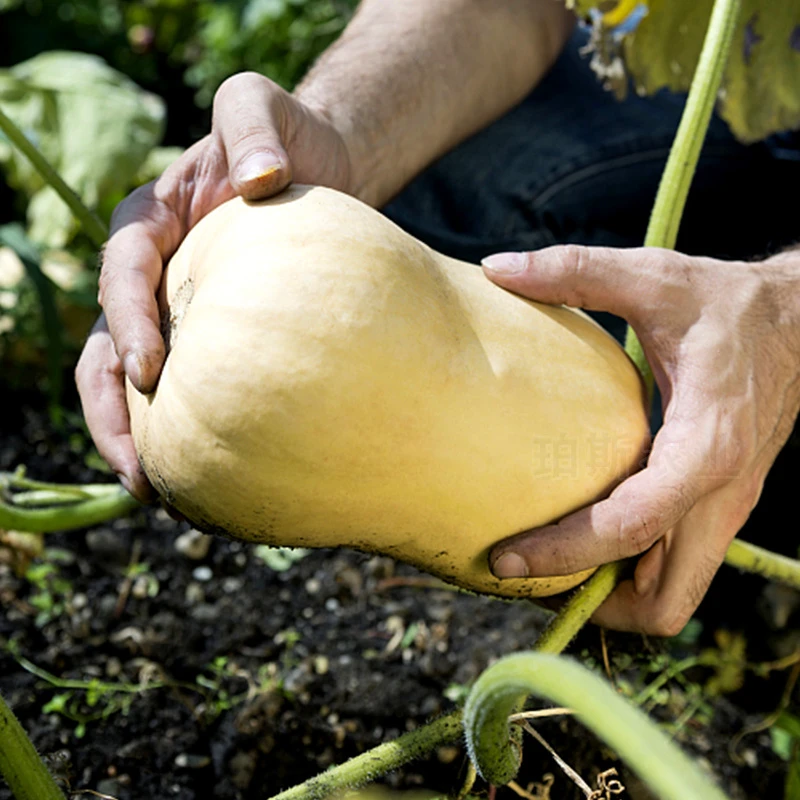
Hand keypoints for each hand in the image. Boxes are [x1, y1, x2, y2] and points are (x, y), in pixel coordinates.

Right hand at [75, 73, 351, 500]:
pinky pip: (190, 388)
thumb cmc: (288, 139)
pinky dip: (187, 430)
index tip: (153, 369)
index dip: (130, 319)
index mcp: (152, 220)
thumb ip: (252, 125)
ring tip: (158, 492)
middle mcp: (153, 272)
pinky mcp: (213, 339)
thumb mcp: (261, 107)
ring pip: (134, 381)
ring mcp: (178, 309)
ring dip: (137, 437)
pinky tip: (210, 474)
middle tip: (138, 468)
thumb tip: (259, 180)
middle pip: (108, 344)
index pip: (124, 270)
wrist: (321, 173)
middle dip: (112, 408)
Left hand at [482, 245, 799, 634]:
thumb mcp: (654, 277)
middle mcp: (722, 493)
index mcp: (707, 444)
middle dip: (594, 603)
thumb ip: (576, 271)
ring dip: (612, 596)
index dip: (565, 552)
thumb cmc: (726, 303)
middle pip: (664, 601)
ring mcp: (725, 508)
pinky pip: (674, 565)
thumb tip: (498, 269)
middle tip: (524, 577)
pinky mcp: (718, 505)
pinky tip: (581, 536)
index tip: (505, 559)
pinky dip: (630, 571)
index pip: (632, 525)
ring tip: (544, 567)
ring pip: (674, 596)